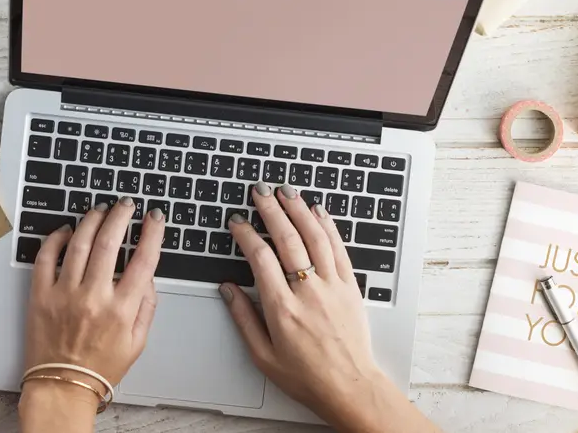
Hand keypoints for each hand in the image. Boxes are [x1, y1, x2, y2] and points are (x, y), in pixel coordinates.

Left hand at [19, 197, 165, 431]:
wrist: (62, 385)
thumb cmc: (99, 367)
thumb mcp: (137, 342)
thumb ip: (147, 307)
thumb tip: (148, 277)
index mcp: (121, 310)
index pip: (144, 260)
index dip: (152, 233)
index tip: (154, 218)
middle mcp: (93, 298)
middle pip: (110, 242)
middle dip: (120, 216)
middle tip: (125, 205)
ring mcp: (64, 294)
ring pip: (79, 243)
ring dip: (91, 220)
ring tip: (99, 210)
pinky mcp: (40, 295)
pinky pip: (46, 257)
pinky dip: (55, 238)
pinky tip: (66, 230)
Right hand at [221, 183, 438, 432]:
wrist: (350, 387)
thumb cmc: (306, 376)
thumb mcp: (262, 355)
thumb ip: (243, 319)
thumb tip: (228, 289)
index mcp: (282, 309)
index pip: (260, 259)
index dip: (246, 234)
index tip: (237, 222)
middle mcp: (308, 293)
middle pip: (287, 240)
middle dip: (271, 210)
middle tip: (260, 191)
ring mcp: (332, 287)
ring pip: (315, 238)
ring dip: (299, 210)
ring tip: (287, 192)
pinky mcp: (350, 287)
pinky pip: (338, 249)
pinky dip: (328, 226)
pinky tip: (318, 212)